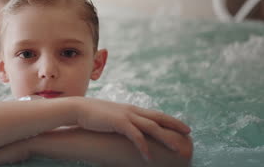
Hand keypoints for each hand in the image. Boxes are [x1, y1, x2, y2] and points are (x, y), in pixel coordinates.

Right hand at [73, 97, 190, 160]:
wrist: (78, 108)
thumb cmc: (93, 115)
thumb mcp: (111, 117)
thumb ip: (121, 122)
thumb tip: (126, 130)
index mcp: (131, 109)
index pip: (155, 114)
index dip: (170, 119)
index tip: (182, 125)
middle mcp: (131, 110)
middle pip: (158, 117)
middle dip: (174, 124)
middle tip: (188, 132)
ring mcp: (126, 116)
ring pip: (151, 127)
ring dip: (165, 138)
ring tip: (176, 148)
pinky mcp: (118, 123)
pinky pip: (135, 136)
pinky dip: (143, 146)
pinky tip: (148, 157)